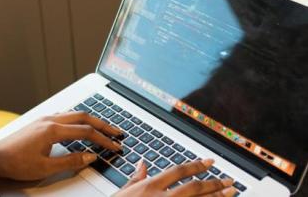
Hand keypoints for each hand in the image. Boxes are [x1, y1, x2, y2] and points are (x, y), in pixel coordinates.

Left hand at [0, 111, 122, 180]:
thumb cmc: (15, 162)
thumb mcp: (45, 168)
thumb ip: (70, 161)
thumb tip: (90, 157)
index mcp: (53, 130)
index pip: (86, 132)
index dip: (103, 139)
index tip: (114, 146)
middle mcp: (51, 120)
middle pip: (84, 117)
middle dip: (103, 125)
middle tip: (117, 133)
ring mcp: (46, 119)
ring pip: (75, 114)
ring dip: (91, 120)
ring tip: (103, 128)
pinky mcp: (41, 122)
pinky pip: (66, 115)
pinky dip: (79, 119)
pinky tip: (81, 125)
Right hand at [114, 159, 236, 196]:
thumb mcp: (122, 193)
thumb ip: (135, 179)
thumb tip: (143, 164)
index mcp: (149, 187)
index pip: (178, 172)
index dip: (196, 166)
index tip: (209, 162)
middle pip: (194, 188)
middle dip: (214, 183)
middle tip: (229, 180)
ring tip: (231, 193)